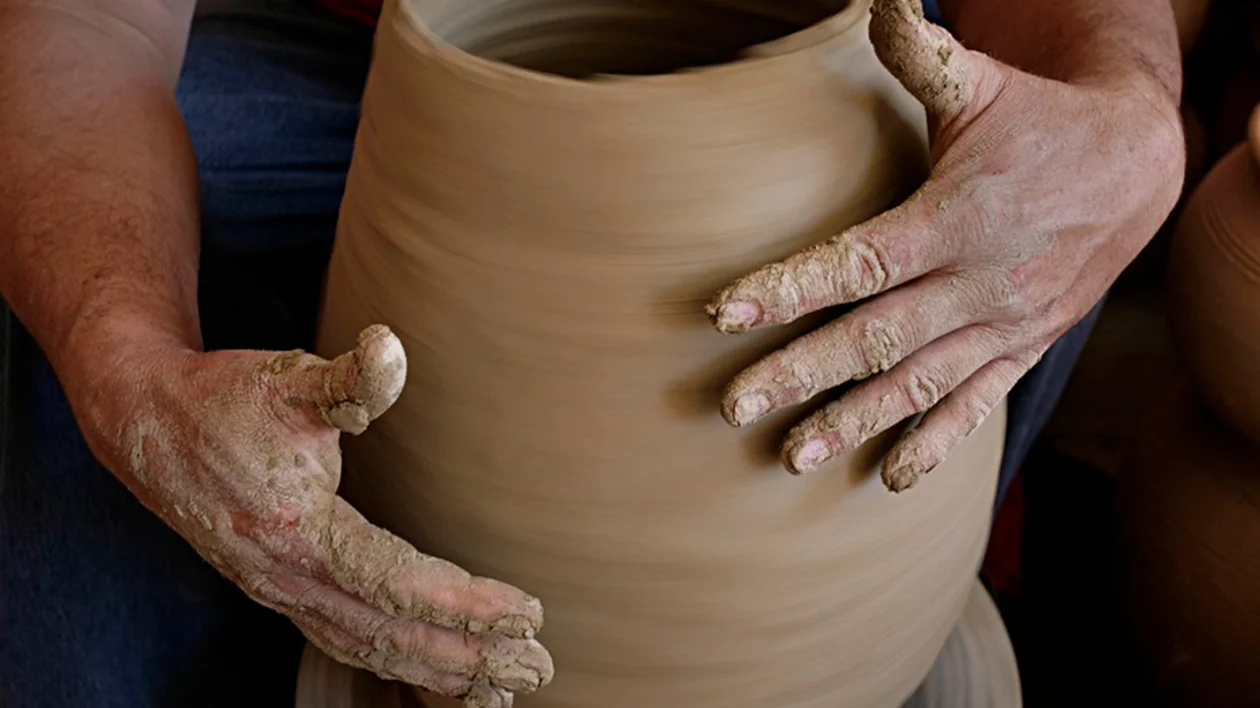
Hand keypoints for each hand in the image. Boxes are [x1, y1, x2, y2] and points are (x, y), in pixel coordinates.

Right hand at [75, 325, 551, 706]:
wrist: (147, 425)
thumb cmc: (226, 400)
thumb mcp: (286, 379)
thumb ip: (347, 378)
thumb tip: (391, 347)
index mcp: (298, 530)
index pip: (398, 582)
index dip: (464, 604)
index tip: (526, 614)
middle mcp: (288, 576)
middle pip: (390, 634)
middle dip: (467, 657)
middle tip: (537, 668)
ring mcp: (282, 592)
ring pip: (369, 648)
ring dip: (439, 671)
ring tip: (501, 689)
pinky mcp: (284, 591)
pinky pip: (347, 642)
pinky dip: (398, 663)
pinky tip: (438, 670)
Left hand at [706, 0, 1183, 490]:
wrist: (1136, 167)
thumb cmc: (1039, 122)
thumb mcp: (983, 86)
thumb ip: (924, 57)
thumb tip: (877, 2)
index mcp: (954, 219)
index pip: (859, 262)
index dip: (790, 287)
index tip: (724, 312)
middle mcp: (977, 284)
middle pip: (877, 338)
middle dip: (802, 374)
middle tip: (733, 405)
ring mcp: (1002, 326)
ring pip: (919, 384)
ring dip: (854, 422)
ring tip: (792, 456)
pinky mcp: (1021, 349)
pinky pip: (976, 406)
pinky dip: (934, 442)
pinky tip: (889, 478)